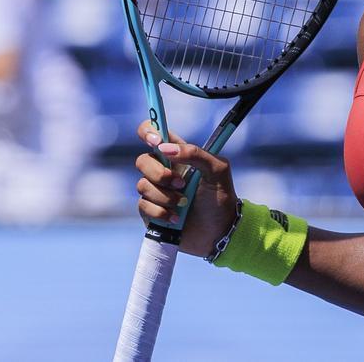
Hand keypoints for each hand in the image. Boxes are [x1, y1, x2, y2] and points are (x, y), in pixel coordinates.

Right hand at [134, 121, 238, 257]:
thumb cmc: (220, 199)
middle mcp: (163, 170)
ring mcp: (155, 191)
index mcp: (178, 155)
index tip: (156, 142)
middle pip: (142, 160)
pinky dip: (161, 212)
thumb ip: (195, 153)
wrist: (219, 232)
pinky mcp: (150, 211)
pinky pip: (143, 206)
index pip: (153, 132)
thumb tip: (164, 149)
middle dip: (159, 174)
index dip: (148, 131)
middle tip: (182, 184)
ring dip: (166, 196)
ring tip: (184, 204)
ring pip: (142, 185)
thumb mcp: (217, 171)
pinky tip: (176, 217)